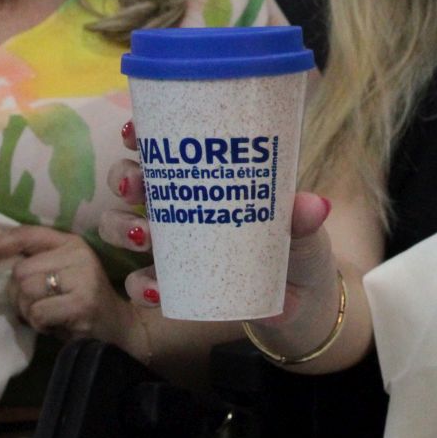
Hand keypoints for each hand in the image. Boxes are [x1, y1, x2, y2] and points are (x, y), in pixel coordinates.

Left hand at [0, 226, 134, 347]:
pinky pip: (39, 313)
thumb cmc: (80, 303)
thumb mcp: (61, 275)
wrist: (121, 329)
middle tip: (36, 308)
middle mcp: (78, 254)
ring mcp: (83, 277)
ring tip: (49, 316)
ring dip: (29, 312)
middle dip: (18, 296)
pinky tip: (57, 326)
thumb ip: (34, 264)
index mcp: (70, 242)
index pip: (26, 235)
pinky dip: (40, 325)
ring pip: (26, 292)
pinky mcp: (83, 302)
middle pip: (20, 271)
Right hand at [105, 120, 336, 323]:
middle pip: (131, 179)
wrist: (304, 304)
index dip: (139, 134)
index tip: (132, 133)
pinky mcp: (173, 284)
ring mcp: (172, 245)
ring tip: (145, 238)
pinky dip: (141, 285)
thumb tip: (315, 205)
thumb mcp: (304, 229)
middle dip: (124, 177)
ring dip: (122, 226)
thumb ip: (303, 219)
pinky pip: (141, 282)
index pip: (165, 144)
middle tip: (135, 187)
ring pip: (122, 225)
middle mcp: (180, 204)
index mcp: (207, 176)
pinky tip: (154, 289)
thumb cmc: (300, 248)